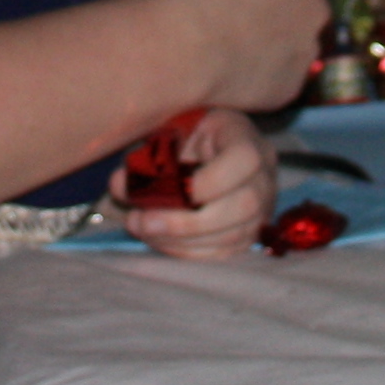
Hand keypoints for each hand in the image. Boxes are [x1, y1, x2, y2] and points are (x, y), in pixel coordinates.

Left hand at [113, 106, 276, 260]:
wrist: (200, 148)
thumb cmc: (182, 134)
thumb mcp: (166, 133)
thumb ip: (144, 158)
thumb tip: (121, 184)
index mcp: (244, 136)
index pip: (244, 160)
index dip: (208, 181)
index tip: (167, 189)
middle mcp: (264, 174)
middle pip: (244, 205)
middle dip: (187, 222)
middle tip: (142, 222)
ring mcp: (262, 208)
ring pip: (233, 235)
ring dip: (181, 240)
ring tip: (143, 230)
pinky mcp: (250, 234)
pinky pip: (225, 252)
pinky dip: (188, 251)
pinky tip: (160, 240)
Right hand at [156, 0, 327, 113]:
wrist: (186, 46)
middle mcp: (318, 5)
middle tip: (228, 2)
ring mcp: (305, 49)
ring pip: (292, 37)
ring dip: (270, 35)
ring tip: (227, 36)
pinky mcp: (289, 87)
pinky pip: (279, 75)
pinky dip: (262, 70)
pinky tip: (232, 65)